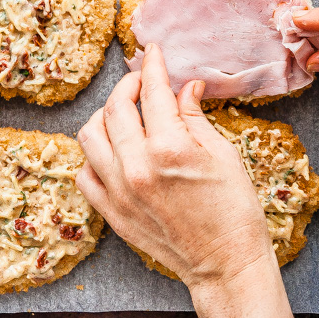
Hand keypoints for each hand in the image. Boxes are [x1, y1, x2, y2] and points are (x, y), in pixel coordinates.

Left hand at [76, 43, 273, 290]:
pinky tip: (113, 151)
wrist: (225, 264)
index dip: (153, 66)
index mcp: (169, 148)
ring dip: (105, 117)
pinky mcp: (111, 213)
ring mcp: (119, 192)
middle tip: (141, 82)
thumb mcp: (223, 154)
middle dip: (127, 85)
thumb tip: (185, 87)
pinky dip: (94, 156)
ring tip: (124, 114)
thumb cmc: (234, 210)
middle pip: (115, 107)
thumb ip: (195, 117)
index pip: (152, 92)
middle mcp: (136, 167)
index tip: (153, 53)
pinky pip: (84, 173)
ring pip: (89, 135)